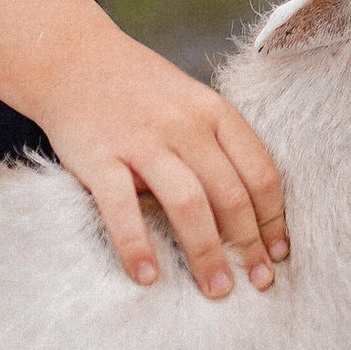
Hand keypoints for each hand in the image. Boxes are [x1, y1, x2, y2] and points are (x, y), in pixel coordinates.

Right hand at [37, 43, 290, 296]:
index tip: (278, 254)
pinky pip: (122, 209)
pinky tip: (147, 277)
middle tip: (256, 283)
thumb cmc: (140, 91)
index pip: (261, 172)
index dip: (274, 219)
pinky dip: (136, 246)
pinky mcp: (100, 158)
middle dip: (248, 245)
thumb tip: (252, 215)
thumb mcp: (191, 103)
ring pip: (188, 204)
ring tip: (217, 290)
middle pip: (231, 194)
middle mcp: (184, 126)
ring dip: (207, 253)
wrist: (72, 59)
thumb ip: (218, 147)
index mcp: (215, 113)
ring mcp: (142, 141)